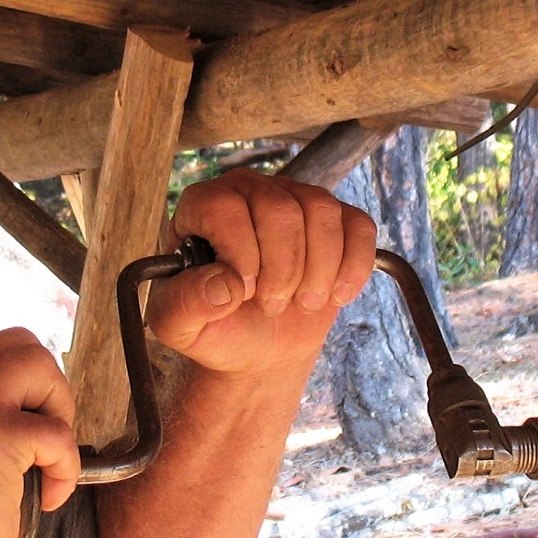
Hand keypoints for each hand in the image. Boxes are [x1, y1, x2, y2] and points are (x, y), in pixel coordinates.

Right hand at [0, 328, 79, 537]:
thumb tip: (21, 421)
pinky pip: (57, 432)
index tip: (28, 436)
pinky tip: (46, 500)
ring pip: (40, 365)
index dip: (23, 389)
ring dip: (60, 413)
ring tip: (49, 462)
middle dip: (48, 388)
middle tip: (46, 442)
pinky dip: (65, 468)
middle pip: (18, 343)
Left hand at [144, 168, 376, 376]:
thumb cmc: (214, 328)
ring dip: (319, 270)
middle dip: (283, 269)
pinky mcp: (336, 220)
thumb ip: (184, 304)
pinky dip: (353, 267)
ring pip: (322, 211)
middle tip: (272, 305)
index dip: (240, 253)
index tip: (243, 293)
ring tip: (303, 303)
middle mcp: (249, 190)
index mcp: (203, 206)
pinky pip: (359, 226)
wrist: (257, 346)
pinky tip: (336, 296)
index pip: (225, 207)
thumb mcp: (179, 326)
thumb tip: (223, 284)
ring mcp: (296, 198)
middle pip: (280, 208)